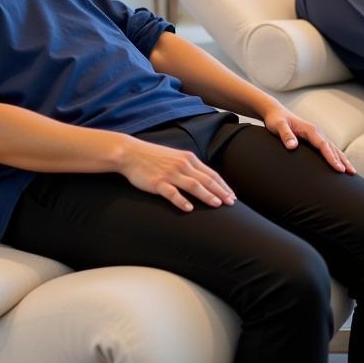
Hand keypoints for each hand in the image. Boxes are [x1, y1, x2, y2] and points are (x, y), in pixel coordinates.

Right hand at [118, 136, 235, 211]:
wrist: (130, 153)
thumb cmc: (153, 156)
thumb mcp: (175, 157)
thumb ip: (189, 166)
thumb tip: (204, 179)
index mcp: (188, 158)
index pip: (211, 174)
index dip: (223, 185)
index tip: (232, 196)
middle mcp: (182, 165)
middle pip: (206, 180)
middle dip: (221, 192)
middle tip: (232, 203)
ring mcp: (170, 174)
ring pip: (193, 185)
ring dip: (207, 195)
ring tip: (217, 204)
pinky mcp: (157, 182)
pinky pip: (172, 193)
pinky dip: (181, 201)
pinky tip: (189, 209)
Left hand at [262, 105, 355, 173]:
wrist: (275, 112)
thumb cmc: (276, 120)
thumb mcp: (278, 126)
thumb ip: (285, 135)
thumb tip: (293, 146)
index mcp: (310, 129)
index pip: (324, 145)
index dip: (332, 158)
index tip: (339, 169)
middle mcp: (316, 131)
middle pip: (332, 147)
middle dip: (343, 160)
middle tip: (351, 173)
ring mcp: (317, 134)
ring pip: (333, 148)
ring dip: (343, 159)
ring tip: (352, 171)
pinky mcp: (314, 138)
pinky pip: (328, 147)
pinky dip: (337, 156)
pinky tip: (341, 164)